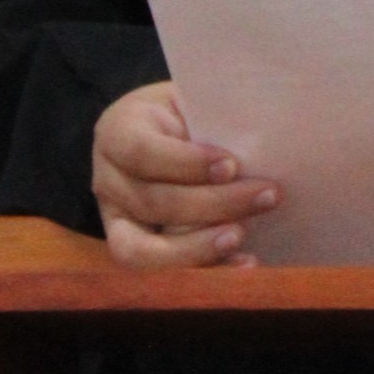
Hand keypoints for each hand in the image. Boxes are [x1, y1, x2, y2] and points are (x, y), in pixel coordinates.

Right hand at [92, 82, 279, 268]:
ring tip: (244, 236)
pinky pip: (157, 271)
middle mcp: (107, 176)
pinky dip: (204, 269)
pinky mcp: (129, 247)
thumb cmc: (193, 116)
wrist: (174, 136)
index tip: (232, 165)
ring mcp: (114, 217)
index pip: (142, 151)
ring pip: (146, 247)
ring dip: (202, 245)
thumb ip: (217, 118)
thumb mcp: (197, 102)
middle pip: (153, 202)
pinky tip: (243, 262)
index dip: (186, 163)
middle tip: (267, 196)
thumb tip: (262, 139)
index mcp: (118, 129)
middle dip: (214, 204)